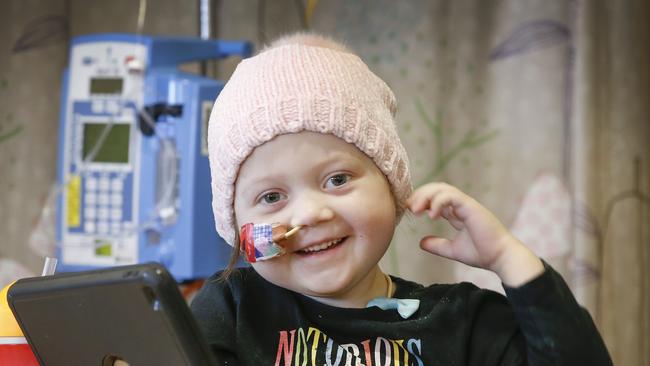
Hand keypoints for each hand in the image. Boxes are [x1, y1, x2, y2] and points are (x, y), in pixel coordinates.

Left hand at [406, 182, 543, 286]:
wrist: (501, 258)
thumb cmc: (482, 254)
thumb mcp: (453, 250)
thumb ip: (438, 245)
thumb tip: (421, 243)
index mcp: (458, 213)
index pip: (436, 198)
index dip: (422, 200)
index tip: (410, 210)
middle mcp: (462, 205)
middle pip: (437, 189)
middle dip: (421, 195)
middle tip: (409, 207)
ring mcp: (467, 204)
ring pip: (443, 189)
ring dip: (426, 196)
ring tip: (416, 210)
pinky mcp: (471, 207)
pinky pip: (452, 196)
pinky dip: (439, 202)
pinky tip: (432, 214)